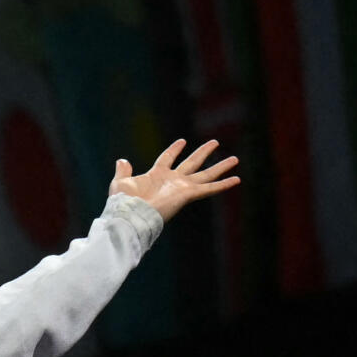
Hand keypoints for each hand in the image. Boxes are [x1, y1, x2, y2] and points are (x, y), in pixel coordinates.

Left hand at [109, 139, 239, 223]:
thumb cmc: (123, 202)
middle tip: (214, 142)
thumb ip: (123, 171)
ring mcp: (181, 187)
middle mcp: (172, 180)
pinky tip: (236, 179)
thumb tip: (121, 160)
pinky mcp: (188, 194)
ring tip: (235, 158)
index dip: (174, 150)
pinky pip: (209, 188)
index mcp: (156, 175)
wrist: (130, 216)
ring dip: (220, 167)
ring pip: (205, 174)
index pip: (167, 158)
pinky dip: (223, 184)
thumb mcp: (121, 182)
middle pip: (191, 163)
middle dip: (203, 152)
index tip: (182, 141)